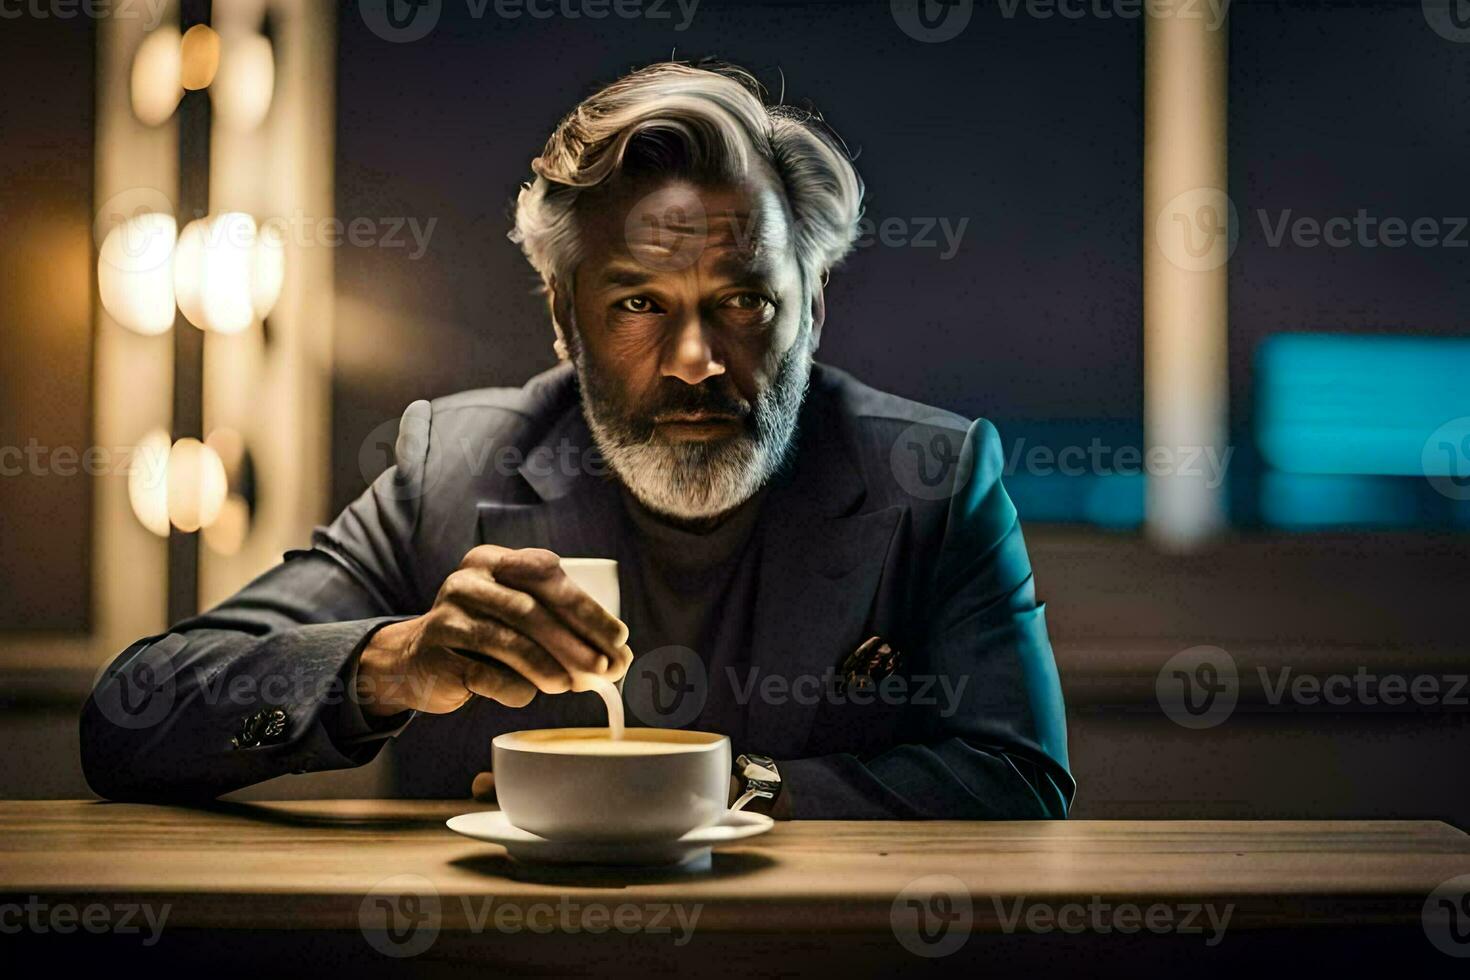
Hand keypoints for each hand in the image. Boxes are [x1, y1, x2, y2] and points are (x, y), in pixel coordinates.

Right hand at [355, 546, 632, 716]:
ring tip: (573, 685)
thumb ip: (556, 622)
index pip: (546, 574)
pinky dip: (516, 688)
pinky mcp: (436, 655)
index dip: (586, 607)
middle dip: (577, 641)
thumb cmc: (482, 636)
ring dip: (550, 667)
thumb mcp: (512, 612)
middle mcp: (467, 581)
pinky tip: (530, 694)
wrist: (412, 661)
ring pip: (509, 641)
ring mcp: (447, 616)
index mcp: (493, 560)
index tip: (619, 637)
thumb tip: (617, 658)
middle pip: (531, 609)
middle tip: (608, 668)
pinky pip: (485, 675)